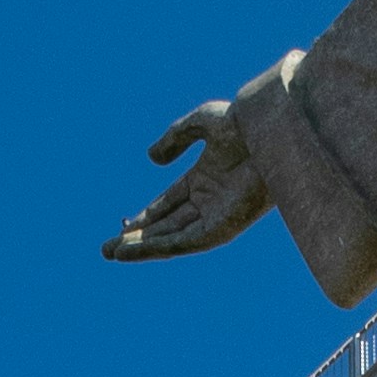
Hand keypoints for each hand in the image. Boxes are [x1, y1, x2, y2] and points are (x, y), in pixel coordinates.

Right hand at [104, 100, 268, 260]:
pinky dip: (158, 247)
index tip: (123, 226)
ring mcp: (215, 216)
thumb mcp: (200, 123)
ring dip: (142, 247)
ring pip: (171, 238)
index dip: (145, 216)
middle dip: (137, 238)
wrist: (269, 133)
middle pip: (166, 226)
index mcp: (205, 179)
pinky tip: (135, 249)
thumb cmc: (244, 124)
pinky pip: (183, 242)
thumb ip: (174, 138)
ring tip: (113, 253)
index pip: (168, 204)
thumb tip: (151, 158)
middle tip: (108, 249)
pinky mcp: (221, 229)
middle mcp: (209, 201)